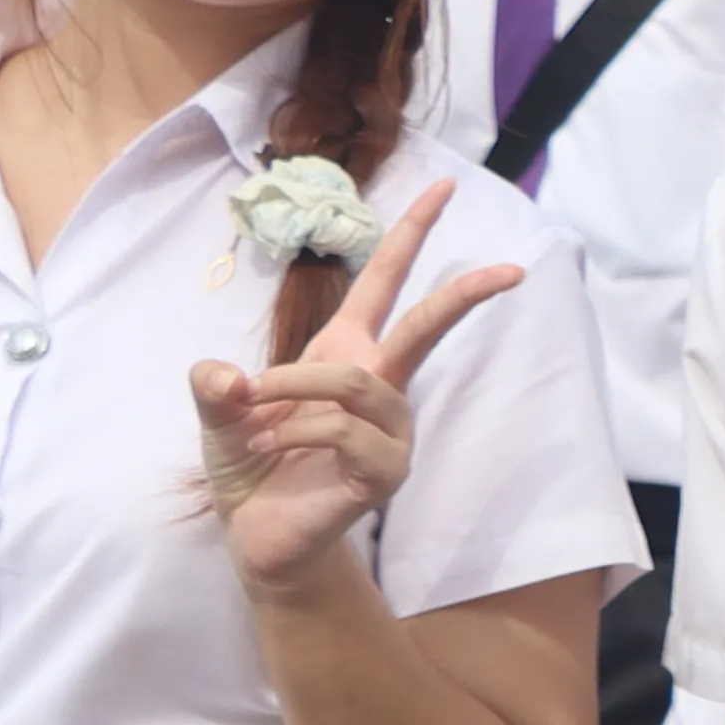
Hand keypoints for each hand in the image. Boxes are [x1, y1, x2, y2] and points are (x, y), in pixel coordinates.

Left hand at [193, 184, 522, 590]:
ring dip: (296, 388)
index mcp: (346, 355)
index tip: (445, 186)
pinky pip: (345, 431)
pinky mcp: (385, 471)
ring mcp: (390, 431)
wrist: (258, 538)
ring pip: (357, 382)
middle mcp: (380, 386)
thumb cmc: (251, 468)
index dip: (411, 232)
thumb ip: (212, 386)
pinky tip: (268, 447)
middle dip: (466, 293)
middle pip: (428, 326)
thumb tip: (226, 376)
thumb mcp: (218, 415)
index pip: (385, 283)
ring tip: (253, 412)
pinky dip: (294, 432)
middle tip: (512, 271)